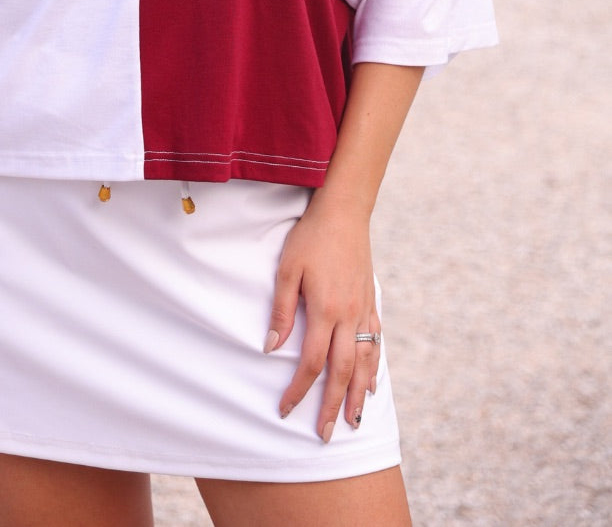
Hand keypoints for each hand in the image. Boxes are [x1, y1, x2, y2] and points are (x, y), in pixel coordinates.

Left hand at [264, 192, 380, 440]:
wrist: (344, 212)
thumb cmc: (310, 238)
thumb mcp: (287, 269)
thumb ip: (281, 310)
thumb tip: (272, 348)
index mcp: (326, 311)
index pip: (312, 363)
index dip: (298, 390)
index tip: (285, 410)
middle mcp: (349, 316)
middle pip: (342, 372)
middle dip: (333, 406)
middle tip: (326, 435)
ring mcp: (364, 310)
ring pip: (365, 363)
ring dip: (358, 394)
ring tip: (354, 421)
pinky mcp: (371, 301)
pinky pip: (376, 343)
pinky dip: (375, 367)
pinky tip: (372, 383)